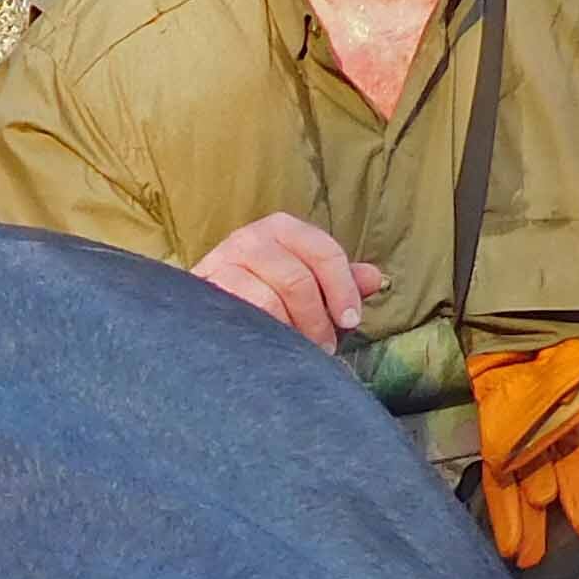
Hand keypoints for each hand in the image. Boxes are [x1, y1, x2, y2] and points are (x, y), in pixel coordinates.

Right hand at [192, 212, 383, 348]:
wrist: (206, 313)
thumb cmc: (265, 296)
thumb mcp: (310, 287)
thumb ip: (341, 283)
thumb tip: (375, 278)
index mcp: (282, 228)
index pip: (323, 252)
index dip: (342, 290)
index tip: (350, 321)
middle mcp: (250, 238)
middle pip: (297, 279)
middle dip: (316, 319)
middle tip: (324, 346)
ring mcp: (222, 263)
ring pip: (267, 300)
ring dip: (289, 331)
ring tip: (296, 350)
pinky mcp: (202, 291)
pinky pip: (239, 315)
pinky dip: (261, 334)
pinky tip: (268, 347)